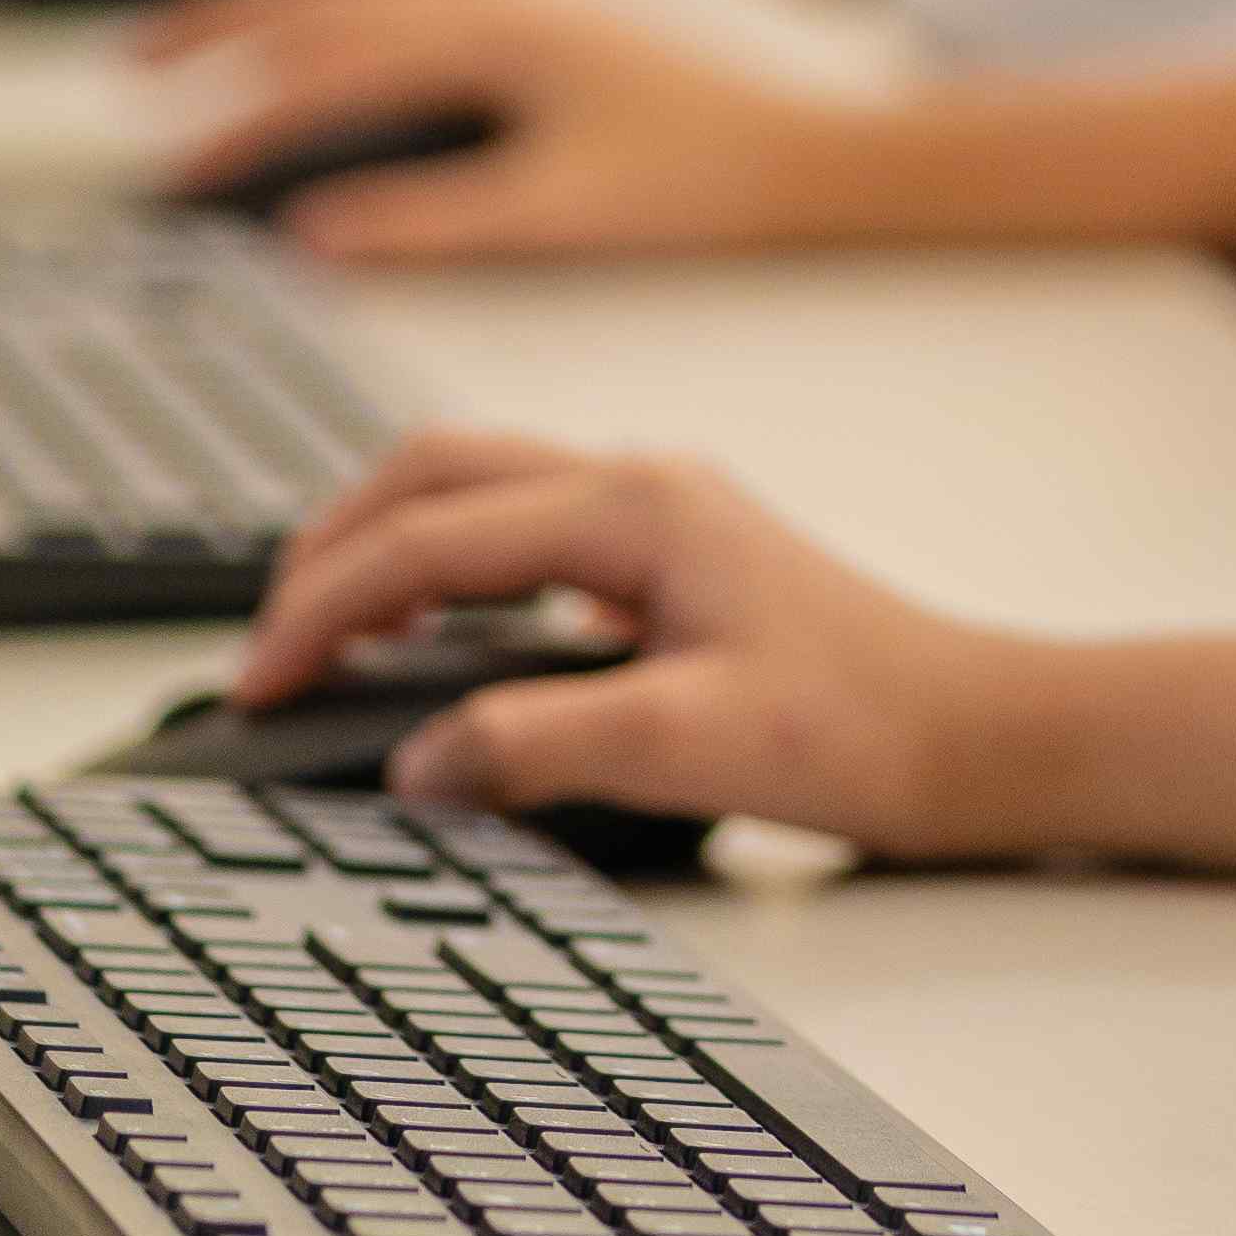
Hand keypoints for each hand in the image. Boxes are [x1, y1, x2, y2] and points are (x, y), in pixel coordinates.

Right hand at [133, 0, 876, 263]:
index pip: (336, 70)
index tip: (178, 177)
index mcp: (498, 33)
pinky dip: (333, 14)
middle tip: (133, 72)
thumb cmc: (706, 184)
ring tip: (189, 49)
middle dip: (224, 28)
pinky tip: (313, 51)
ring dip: (270, 9)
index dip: (247, 124)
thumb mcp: (560, 216)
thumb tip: (313, 237)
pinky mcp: (536, 22)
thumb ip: (431, 223)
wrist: (817, 153)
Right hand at [234, 433, 1055, 860]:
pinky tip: (433, 641)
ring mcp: (657, 516)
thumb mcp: (691, 747)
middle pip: (432, 473)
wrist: (977, 732)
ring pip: (473, 490)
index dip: (325, 609)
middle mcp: (638, 488)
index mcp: (633, 511)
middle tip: (267, 647)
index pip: (427, 538)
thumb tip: (417, 761)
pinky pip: (520, 532)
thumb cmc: (865, 728)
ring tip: (322, 633)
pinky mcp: (671, 557)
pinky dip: (445, 568)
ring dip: (384, 545)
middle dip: (331, 548)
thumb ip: (540, 745)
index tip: (257, 684)